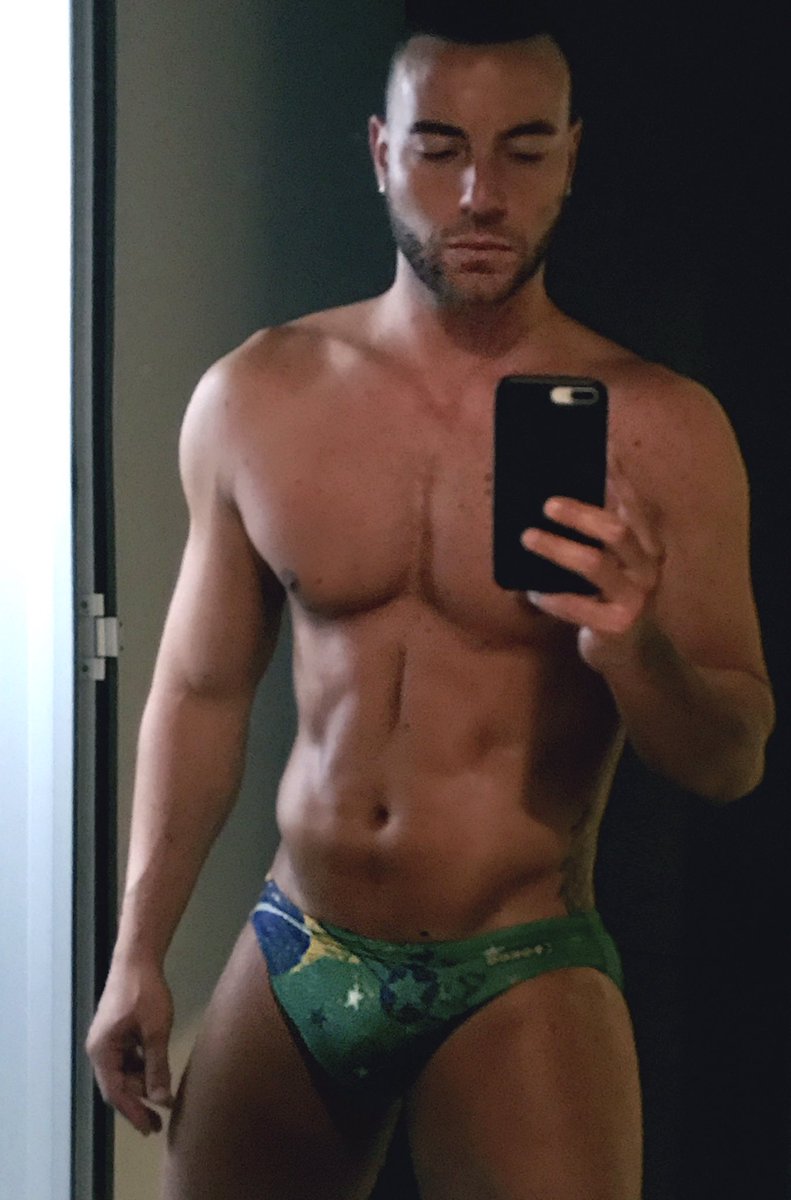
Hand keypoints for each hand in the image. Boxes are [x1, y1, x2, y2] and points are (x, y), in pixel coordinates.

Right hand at [85, 959, 174, 1134]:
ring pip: (124, 1072)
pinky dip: (142, 1068)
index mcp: (102, 1051)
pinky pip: (128, 1058)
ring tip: (163, 1097)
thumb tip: (160, 1100)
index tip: (150, 1129)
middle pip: (118, 1084)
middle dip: (138, 1101)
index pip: (115, 1092)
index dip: (133, 1113)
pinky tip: (157, 1072)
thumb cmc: (145, 992)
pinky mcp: (117, 1031)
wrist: (138, 958)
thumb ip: (157, 1066)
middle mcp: (100, 1049)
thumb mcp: (155, 1030)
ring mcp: (108, 1040)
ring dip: (142, 1084)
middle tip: (160, 1119)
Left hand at [520, 470, 664, 671]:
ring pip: (594, 564)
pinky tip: (532, 592)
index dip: (618, 477)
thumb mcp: (612, 565)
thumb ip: (595, 537)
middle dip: (580, 512)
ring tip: (527, 537)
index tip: (599, 448)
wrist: (634, 657)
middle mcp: (647, 568)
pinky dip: (550, 597)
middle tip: (547, 503)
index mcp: (647, 546)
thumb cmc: (611, 599)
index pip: (634, 504)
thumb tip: (551, 498)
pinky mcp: (616, 626)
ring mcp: (634, 598)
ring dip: (556, 547)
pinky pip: (575, 606)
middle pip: (616, 529)